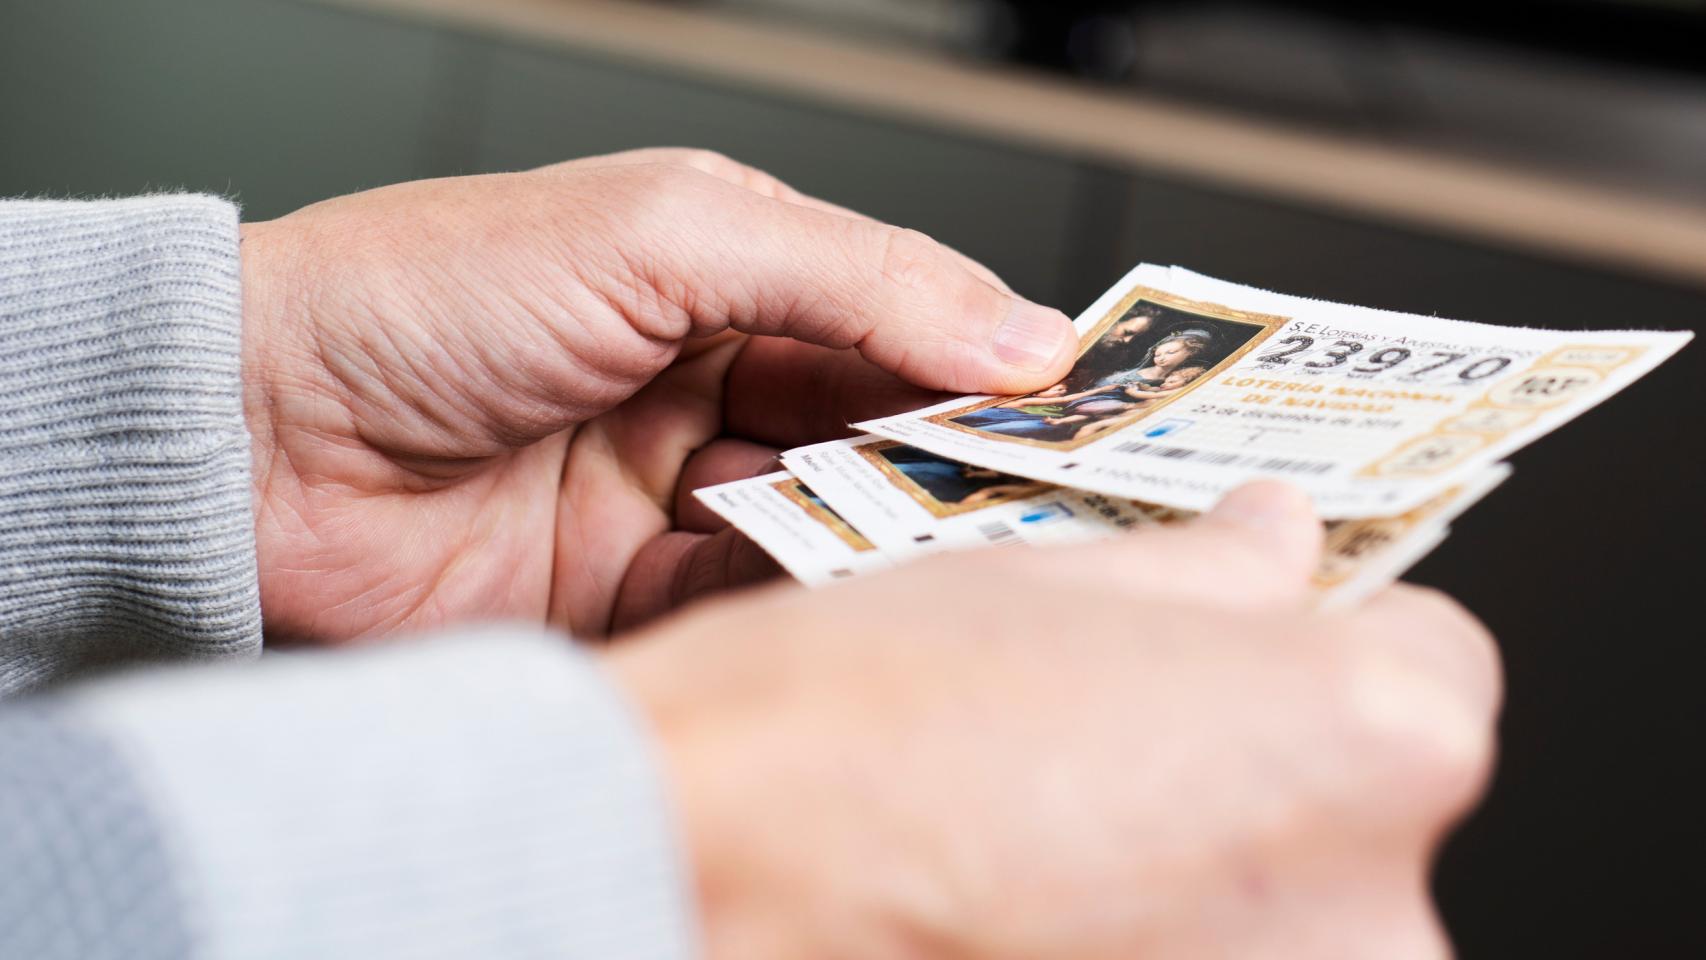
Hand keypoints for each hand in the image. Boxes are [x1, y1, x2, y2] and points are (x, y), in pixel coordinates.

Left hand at [238, 149, 1075, 641]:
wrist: (246, 434)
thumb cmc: (421, 293)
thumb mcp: (665, 232)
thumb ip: (852, 275)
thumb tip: (1016, 328)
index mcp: (729, 275)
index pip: (902, 319)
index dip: (993, 362)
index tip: (1081, 409)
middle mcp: (710, 385)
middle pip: (879, 433)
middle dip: (955, 463)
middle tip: (1038, 495)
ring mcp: (671, 494)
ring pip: (827, 527)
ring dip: (881, 539)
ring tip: (939, 547)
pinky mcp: (627, 595)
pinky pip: (746, 607)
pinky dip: (793, 607)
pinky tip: (828, 597)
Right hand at [610, 483, 1500, 958]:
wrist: (699, 874)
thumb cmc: (853, 729)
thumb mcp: (1054, 581)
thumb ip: (1215, 567)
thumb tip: (1275, 544)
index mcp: (1374, 742)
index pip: (1432, 660)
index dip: (1320, 639)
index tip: (1247, 645)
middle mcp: (1379, 922)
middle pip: (1372, 806)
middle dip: (1270, 766)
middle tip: (1125, 746)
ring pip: (1293, 917)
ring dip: (1214, 881)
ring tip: (1061, 840)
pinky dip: (1155, 955)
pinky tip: (1039, 916)